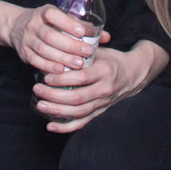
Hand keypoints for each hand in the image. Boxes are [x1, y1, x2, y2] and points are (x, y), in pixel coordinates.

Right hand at [0, 3, 101, 72]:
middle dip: (69, 45)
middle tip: (86, 53)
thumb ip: (82, 27)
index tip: (82, 32)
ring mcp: (27, 39)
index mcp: (44, 12)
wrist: (17, 26)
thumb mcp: (61, 19)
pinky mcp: (24, 53)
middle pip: (50, 35)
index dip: (67, 23)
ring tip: (78, 65)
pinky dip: (48, 67)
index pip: (53, 15)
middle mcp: (33, 24)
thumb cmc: (47, 23)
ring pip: (43, 49)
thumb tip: (106, 37)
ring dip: (61, 58)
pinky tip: (61, 72)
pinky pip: (36, 61)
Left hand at [33, 41, 154, 132]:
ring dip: (57, 111)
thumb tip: (58, 42)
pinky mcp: (100, 113)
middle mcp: (104, 89)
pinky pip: (82, 123)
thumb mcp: (100, 50)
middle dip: (55, 96)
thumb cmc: (112, 59)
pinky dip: (66, 127)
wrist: (132, 75)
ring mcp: (103, 103)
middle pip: (78, 98)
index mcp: (104, 71)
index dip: (63, 79)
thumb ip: (81, 50)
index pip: (82, 78)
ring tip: (40, 105)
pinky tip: (50, 126)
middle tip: (38, 89)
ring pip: (78, 112)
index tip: (47, 76)